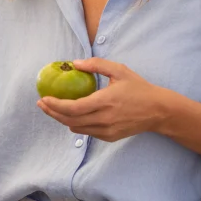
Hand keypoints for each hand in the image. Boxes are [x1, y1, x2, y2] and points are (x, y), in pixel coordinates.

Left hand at [37, 58, 163, 141]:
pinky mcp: (109, 137)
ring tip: (54, 108)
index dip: (55, 105)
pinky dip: (77, 123)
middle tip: (42, 104)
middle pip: (69, 120)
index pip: (72, 108)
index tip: (44, 98)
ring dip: (63, 119)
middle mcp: (104, 119)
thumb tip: (75, 63)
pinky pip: (87, 132)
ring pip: (76, 128)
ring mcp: (106, 130)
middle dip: (52, 113)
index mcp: (105, 102)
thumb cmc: (139, 88)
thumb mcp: (119, 70)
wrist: (158, 111)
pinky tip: (73, 115)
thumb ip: (96, 65)